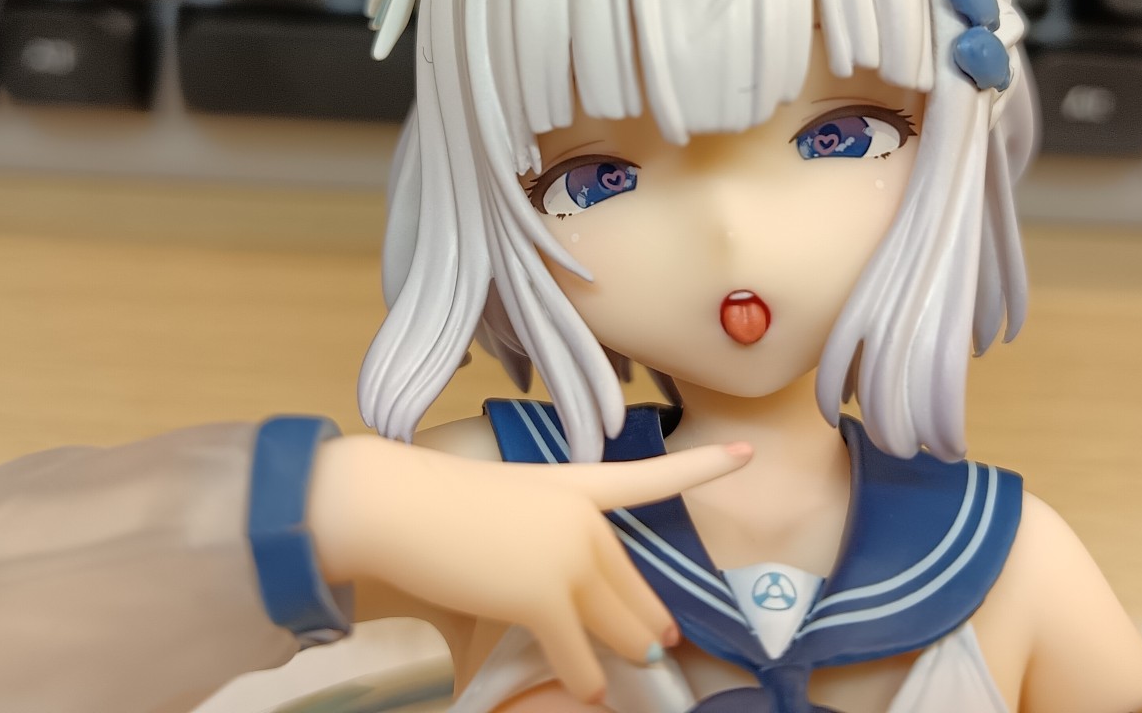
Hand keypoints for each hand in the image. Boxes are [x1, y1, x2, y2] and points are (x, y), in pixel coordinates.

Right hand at [309, 433, 751, 702]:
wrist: (395, 503)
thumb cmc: (429, 502)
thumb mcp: (500, 510)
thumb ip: (536, 546)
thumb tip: (542, 592)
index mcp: (572, 486)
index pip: (648, 476)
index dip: (703, 465)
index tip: (746, 453)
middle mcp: (582, 520)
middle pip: (631, 581)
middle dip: (647, 617)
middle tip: (663, 641)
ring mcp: (567, 558)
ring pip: (617, 622)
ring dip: (624, 650)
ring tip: (636, 667)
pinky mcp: (544, 598)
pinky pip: (579, 654)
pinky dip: (585, 677)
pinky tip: (591, 693)